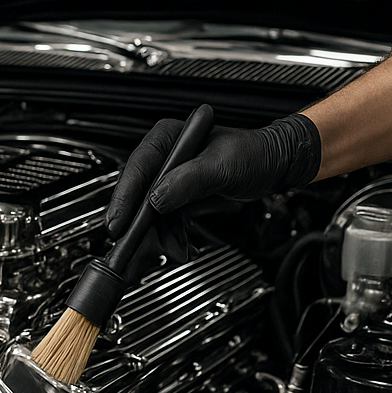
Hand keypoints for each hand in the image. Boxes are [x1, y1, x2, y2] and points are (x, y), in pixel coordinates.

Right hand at [107, 114, 321, 237]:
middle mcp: (164, 158)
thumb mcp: (221, 165)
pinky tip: (178, 247)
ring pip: (149, 213)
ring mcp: (169, 178)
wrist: (274, 166)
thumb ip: (188, 181)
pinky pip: (165, 220)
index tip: (118, 223)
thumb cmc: (254, 153)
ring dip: (156, 236)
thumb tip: (157, 199)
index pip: (137, 168)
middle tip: (128, 251)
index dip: (124, 198)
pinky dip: (170, 237)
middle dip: (137, 226)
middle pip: (137, 195)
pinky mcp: (178, 196)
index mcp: (167, 139)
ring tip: (164, 254)